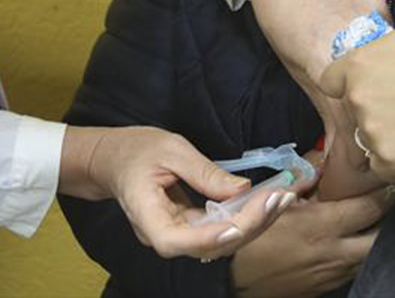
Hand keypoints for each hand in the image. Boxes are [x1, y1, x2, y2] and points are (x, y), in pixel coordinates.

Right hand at [59, 126, 303, 259]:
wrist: (112, 158)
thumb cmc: (135, 149)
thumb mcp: (170, 149)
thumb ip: (204, 172)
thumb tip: (242, 190)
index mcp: (147, 216)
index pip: (178, 241)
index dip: (212, 236)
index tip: (244, 220)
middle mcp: (162, 234)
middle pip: (209, 245)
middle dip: (250, 224)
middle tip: (282, 197)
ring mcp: (176, 234)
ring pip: (220, 240)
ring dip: (253, 221)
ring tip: (282, 197)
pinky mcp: (188, 227)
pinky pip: (219, 228)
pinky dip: (243, 215)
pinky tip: (265, 200)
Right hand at [232, 181, 392, 297]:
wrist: (233, 278)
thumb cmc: (250, 236)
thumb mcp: (271, 200)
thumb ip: (301, 181)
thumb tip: (321, 162)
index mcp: (323, 226)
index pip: (371, 208)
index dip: (386, 192)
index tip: (391, 180)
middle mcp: (336, 253)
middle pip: (383, 237)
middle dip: (390, 218)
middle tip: (390, 201)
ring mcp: (334, 274)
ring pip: (372, 256)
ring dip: (376, 238)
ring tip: (374, 221)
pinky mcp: (327, 288)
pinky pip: (354, 270)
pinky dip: (360, 255)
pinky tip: (352, 243)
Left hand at [236, 0, 387, 153]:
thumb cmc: (281, 24)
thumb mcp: (299, 73)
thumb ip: (328, 108)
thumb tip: (345, 149)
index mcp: (328, 65)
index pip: (357, 122)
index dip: (366, 151)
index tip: (369, 170)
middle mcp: (356, 44)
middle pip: (382, 100)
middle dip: (386, 128)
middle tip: (389, 146)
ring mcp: (374, 22)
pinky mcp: (384, 9)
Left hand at [319, 9, 394, 179]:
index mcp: (359, 62)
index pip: (332, 80)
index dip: (351, 84)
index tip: (372, 87)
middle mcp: (358, 97)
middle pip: (354, 111)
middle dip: (374, 111)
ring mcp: (372, 131)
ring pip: (369, 140)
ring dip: (388, 137)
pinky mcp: (390, 161)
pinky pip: (384, 166)